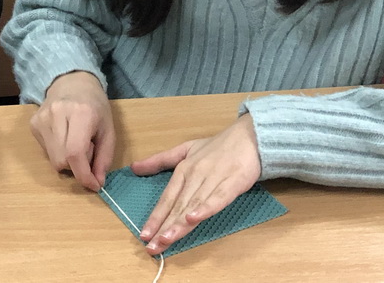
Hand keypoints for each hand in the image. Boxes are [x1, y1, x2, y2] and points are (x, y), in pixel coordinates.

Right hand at [29, 71, 115, 190]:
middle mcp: (57, 114)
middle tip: (88, 152)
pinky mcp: (33, 123)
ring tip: (75, 142)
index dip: (84, 175)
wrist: (72, 82)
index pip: (75, 153)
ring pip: (53, 159)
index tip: (94, 185)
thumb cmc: (95, 106)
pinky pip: (46, 151)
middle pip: (62, 160)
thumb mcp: (109, 129)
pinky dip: (58, 152)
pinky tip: (64, 137)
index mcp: (81, 113)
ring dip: (67, 160)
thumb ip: (105, 157)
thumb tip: (97, 183)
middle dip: (77, 167)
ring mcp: (42, 118)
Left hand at [131, 113, 261, 255]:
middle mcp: (195, 175)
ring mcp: (213, 179)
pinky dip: (205, 208)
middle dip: (163, 228)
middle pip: (177, 205)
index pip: (167, 197)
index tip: (144, 234)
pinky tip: (193, 219)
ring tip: (166, 240)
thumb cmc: (217, 146)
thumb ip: (160, 160)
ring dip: (179, 224)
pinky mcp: (232, 182)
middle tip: (151, 247)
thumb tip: (134, 167)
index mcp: (184, 169)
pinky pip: (217, 198)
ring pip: (193, 205)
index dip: (155, 217)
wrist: (250, 137)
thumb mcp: (185, 150)